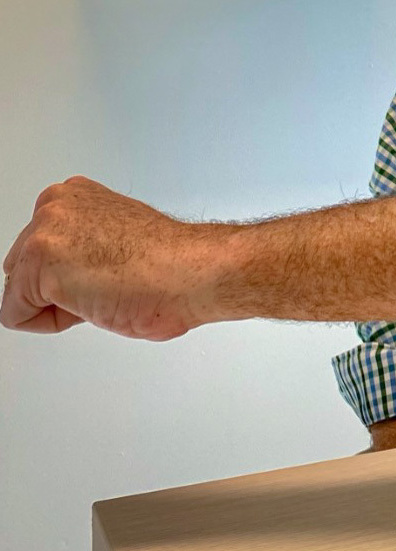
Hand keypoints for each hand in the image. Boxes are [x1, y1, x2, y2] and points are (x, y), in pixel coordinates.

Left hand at [1, 176, 217, 339]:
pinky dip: (49, 324)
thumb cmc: (174, 265)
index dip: (74, 277)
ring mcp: (44, 232)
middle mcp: (55, 206)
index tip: (108, 275)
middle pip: (24, 267)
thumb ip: (87, 248)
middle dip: (59, 289)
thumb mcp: (119, 241)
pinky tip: (93, 306)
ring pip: (22, 291)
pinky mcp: (39, 265)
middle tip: (108, 288)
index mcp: (75, 197)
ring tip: (106, 293)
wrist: (193, 273)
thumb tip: (81, 273)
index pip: (44, 249)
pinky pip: (17, 314)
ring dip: (59, 304)